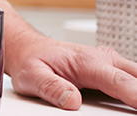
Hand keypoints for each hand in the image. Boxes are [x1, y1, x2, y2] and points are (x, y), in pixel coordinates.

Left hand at [6, 31, 136, 108]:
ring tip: (134, 108)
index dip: (136, 95)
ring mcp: (111, 64)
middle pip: (136, 78)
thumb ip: (51, 87)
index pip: (118, 81)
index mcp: (87, 62)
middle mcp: (104, 59)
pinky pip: (132, 81)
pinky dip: (134, 91)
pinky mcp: (113, 70)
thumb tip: (72, 101)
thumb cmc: (32, 60)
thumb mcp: (31, 75)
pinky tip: (131, 105)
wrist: (30, 49)